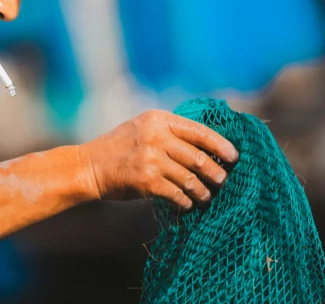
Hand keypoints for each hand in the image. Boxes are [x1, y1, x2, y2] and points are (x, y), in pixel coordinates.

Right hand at [79, 110, 238, 208]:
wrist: (90, 166)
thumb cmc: (120, 147)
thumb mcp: (143, 127)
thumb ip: (169, 131)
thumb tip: (206, 147)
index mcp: (158, 120)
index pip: (199, 131)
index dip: (221, 145)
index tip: (234, 156)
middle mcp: (156, 137)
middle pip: (199, 157)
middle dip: (216, 172)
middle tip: (224, 181)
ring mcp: (152, 159)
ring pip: (191, 179)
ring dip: (203, 191)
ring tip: (207, 196)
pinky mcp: (147, 181)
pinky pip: (177, 194)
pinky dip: (186, 201)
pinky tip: (188, 204)